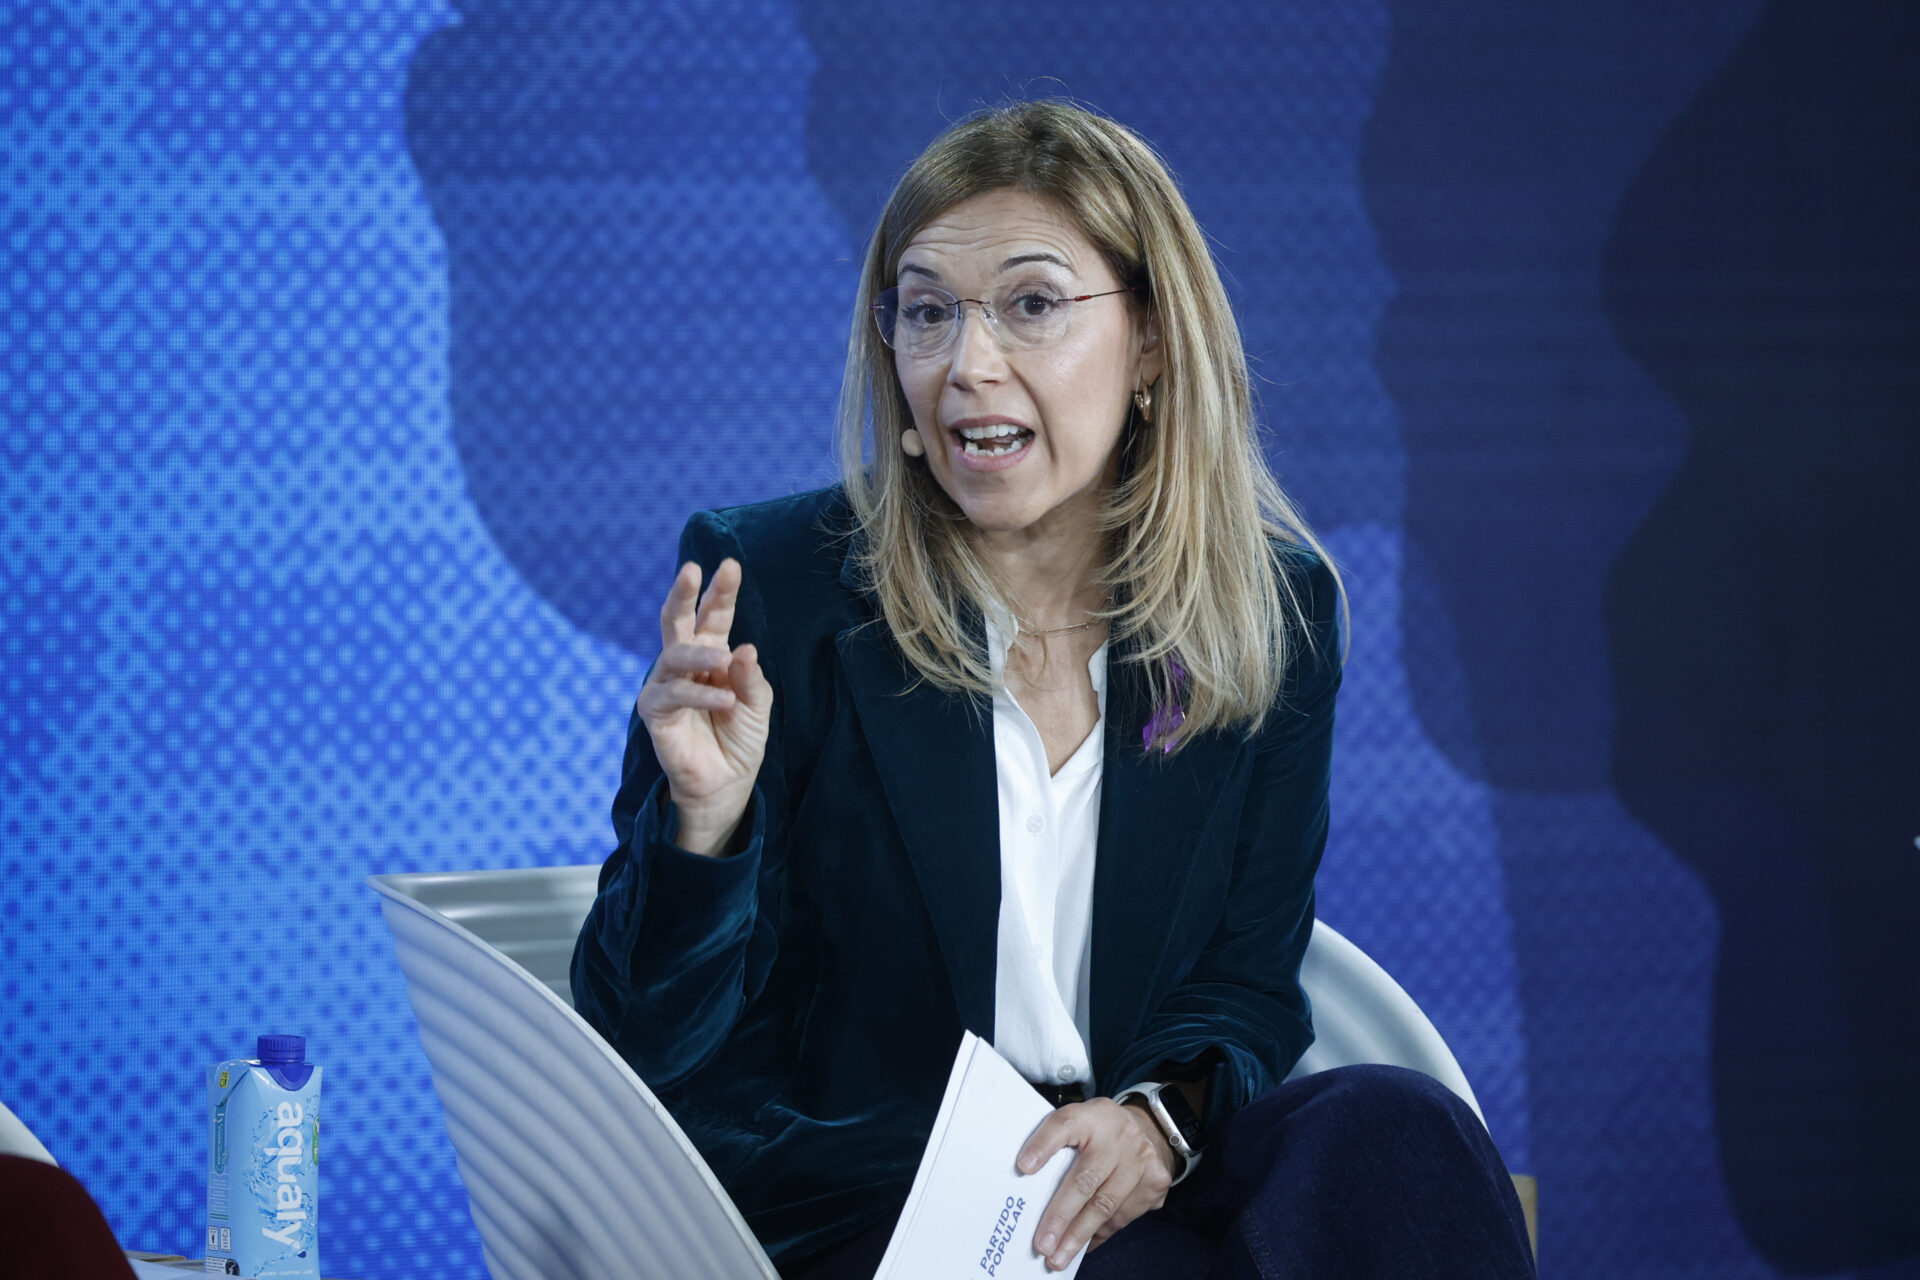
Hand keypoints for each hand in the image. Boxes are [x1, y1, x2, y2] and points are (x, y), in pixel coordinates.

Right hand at [636, 558, 772, 855]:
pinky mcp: (655, 712)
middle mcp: (686, 663)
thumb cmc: (740, 739)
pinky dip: (701, 696)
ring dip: (700, 655)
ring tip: (724, 662)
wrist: (726, 784)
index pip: (714, 615)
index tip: (730, 566)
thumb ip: (750, 677)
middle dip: (684, 593)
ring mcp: (666, 685)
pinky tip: (725, 701)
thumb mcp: (757, 705)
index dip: (721, 591)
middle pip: (677, 620)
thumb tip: (742, 648)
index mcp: (712, 653)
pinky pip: (674, 695)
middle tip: (692, 569)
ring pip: (675, 655)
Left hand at [1018, 1098, 1174, 1270]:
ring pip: (1105, 1206)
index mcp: (1090, 1115)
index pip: (1063, 1124)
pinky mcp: (1155, 1181)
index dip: (1043, 1146)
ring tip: (1059, 1256)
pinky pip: (1122, 1216)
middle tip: (1042, 1244)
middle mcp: (1118, 1134)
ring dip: (1078, 1236)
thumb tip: (1026, 1180)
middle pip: (1085, 1180)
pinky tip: (1083, 1244)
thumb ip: (1056, 1143)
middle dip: (1061, 1217)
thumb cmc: (1098, 1131)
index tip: (1023, 1168)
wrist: (1146, 1129)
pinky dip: (1099, 1234)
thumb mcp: (1078, 1123)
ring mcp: (1140, 1158)